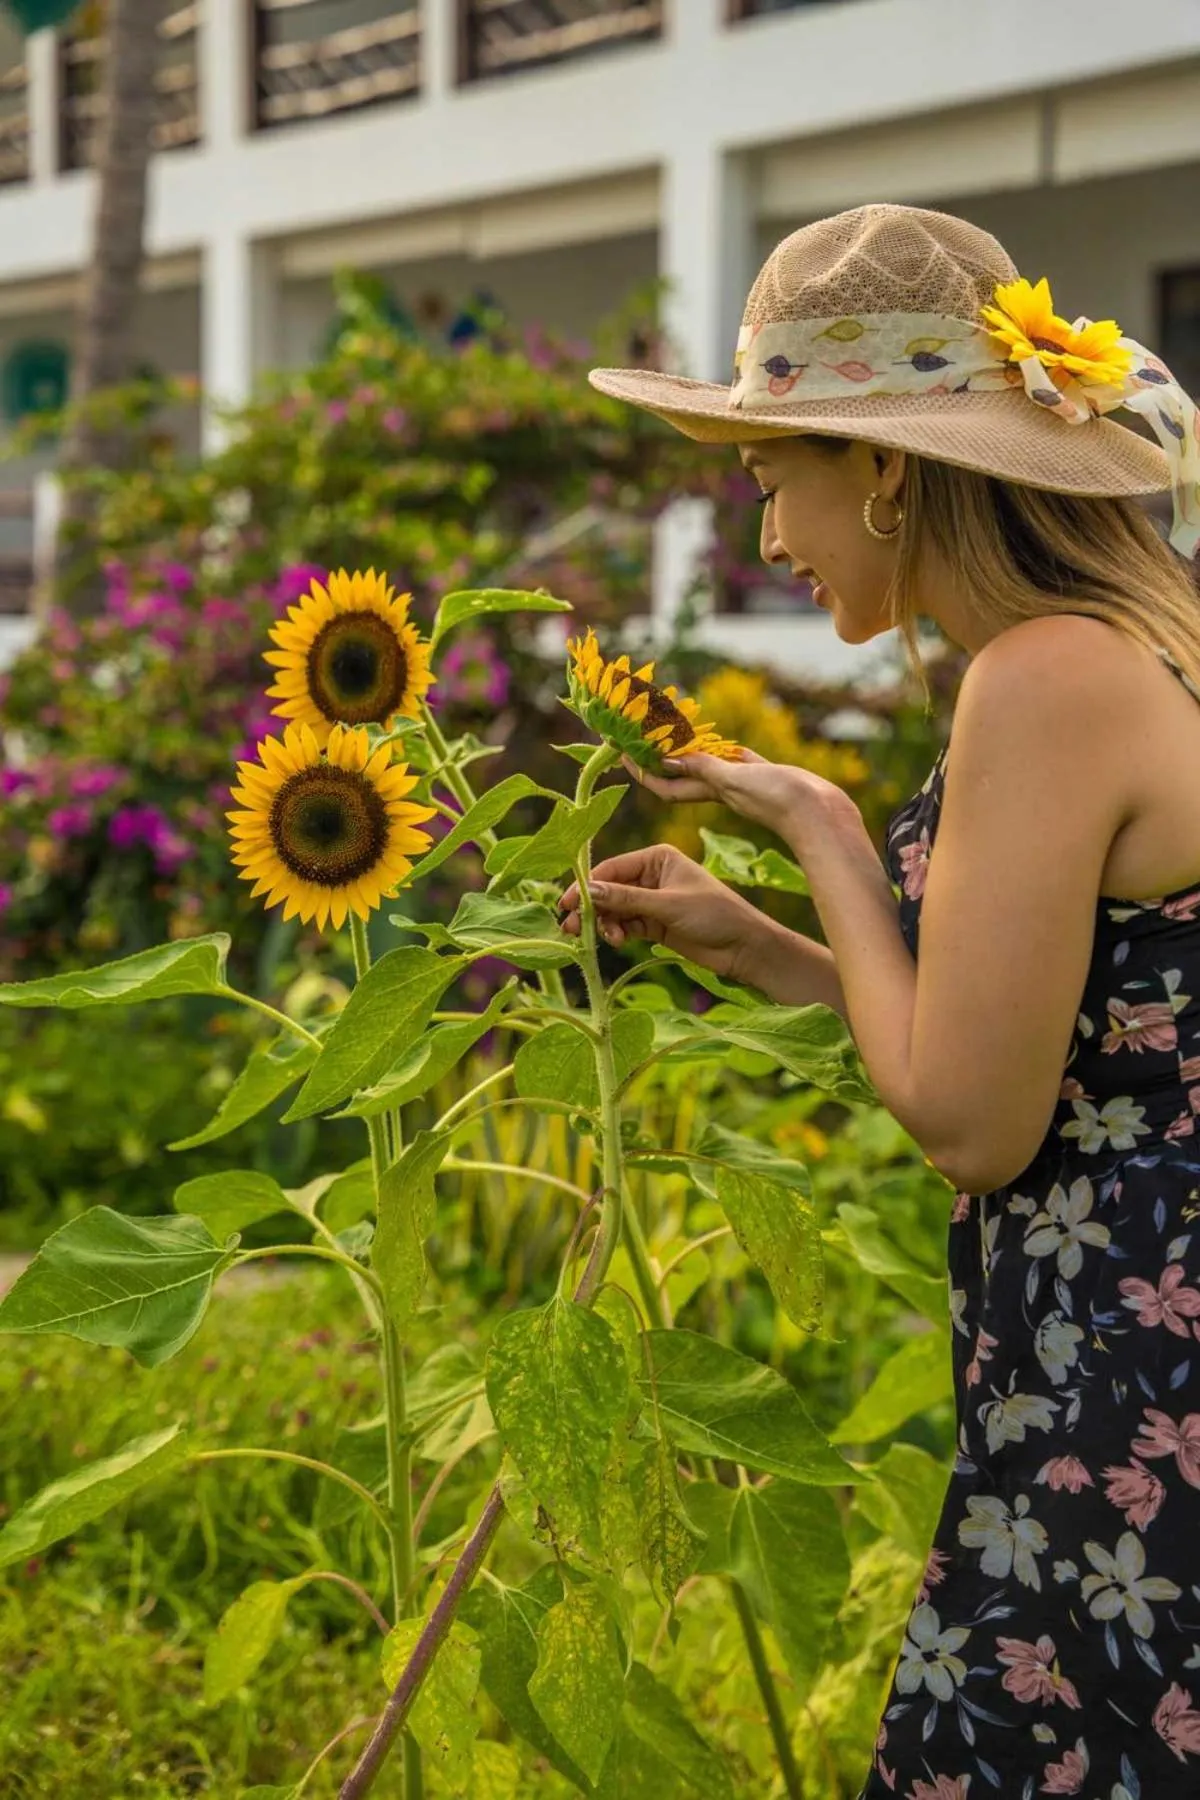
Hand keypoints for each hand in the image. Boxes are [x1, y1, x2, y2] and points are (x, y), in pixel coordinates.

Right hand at [557, 842, 774, 982]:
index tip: (567, 904)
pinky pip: (625, 924)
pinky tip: (616, 940)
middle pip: (609, 889)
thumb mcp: (668, 905)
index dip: (587, 885)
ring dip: (604, 923)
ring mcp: (651, 900)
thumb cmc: (714, 914)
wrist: (744, 947)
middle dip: (591, 907)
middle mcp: (651, 875)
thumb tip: (588, 891)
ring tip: (606, 938)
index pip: (612, 868)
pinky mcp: (654, 923)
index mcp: (657, 857)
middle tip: (571, 926)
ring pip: (614, 909)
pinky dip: (617, 932)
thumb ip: (627, 899)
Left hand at [624, 749, 858, 851]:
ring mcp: (744, 783)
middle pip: (681, 774)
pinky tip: (722, 742)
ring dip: (691, 752)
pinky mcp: (764, 775)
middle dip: (659, 759)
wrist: (821, 813)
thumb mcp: (737, 781)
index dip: (642, 772)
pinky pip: (737, 762)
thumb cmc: (780, 801)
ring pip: (708, 766)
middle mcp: (723, 790)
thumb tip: (668, 760)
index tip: (620, 753)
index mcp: (713, 793)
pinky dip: (725, 751)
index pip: (666, 785)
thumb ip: (706, 770)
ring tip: (676, 733)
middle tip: (641, 736)